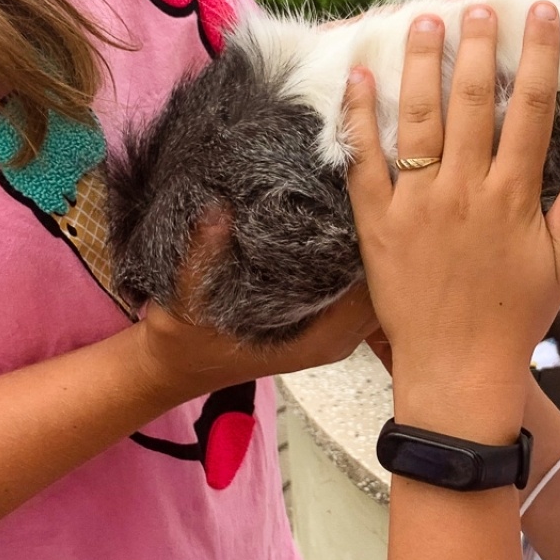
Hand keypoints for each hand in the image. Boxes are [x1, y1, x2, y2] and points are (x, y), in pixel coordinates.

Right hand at [134, 214, 379, 402]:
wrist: (175, 369)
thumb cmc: (183, 342)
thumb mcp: (185, 300)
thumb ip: (202, 257)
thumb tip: (218, 211)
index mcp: (317, 339)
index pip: (370, 290)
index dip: (376, 246)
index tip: (370, 202)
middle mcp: (334, 340)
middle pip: (384, 289)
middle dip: (383, 244)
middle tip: (378, 190)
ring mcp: (332, 335)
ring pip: (375, 291)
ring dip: (375, 252)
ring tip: (368, 199)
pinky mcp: (324, 326)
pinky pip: (358, 294)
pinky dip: (361, 263)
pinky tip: (352, 225)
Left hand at [343, 4, 559, 441]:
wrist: (457, 371)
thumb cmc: (513, 320)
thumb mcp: (559, 263)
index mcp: (513, 197)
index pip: (531, 110)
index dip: (538, 56)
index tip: (540, 15)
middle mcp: (466, 191)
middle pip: (472, 102)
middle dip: (477, 46)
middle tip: (478, 6)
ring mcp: (418, 205)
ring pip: (419, 119)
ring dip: (422, 64)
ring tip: (424, 20)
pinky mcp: (378, 224)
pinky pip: (365, 161)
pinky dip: (359, 118)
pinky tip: (359, 77)